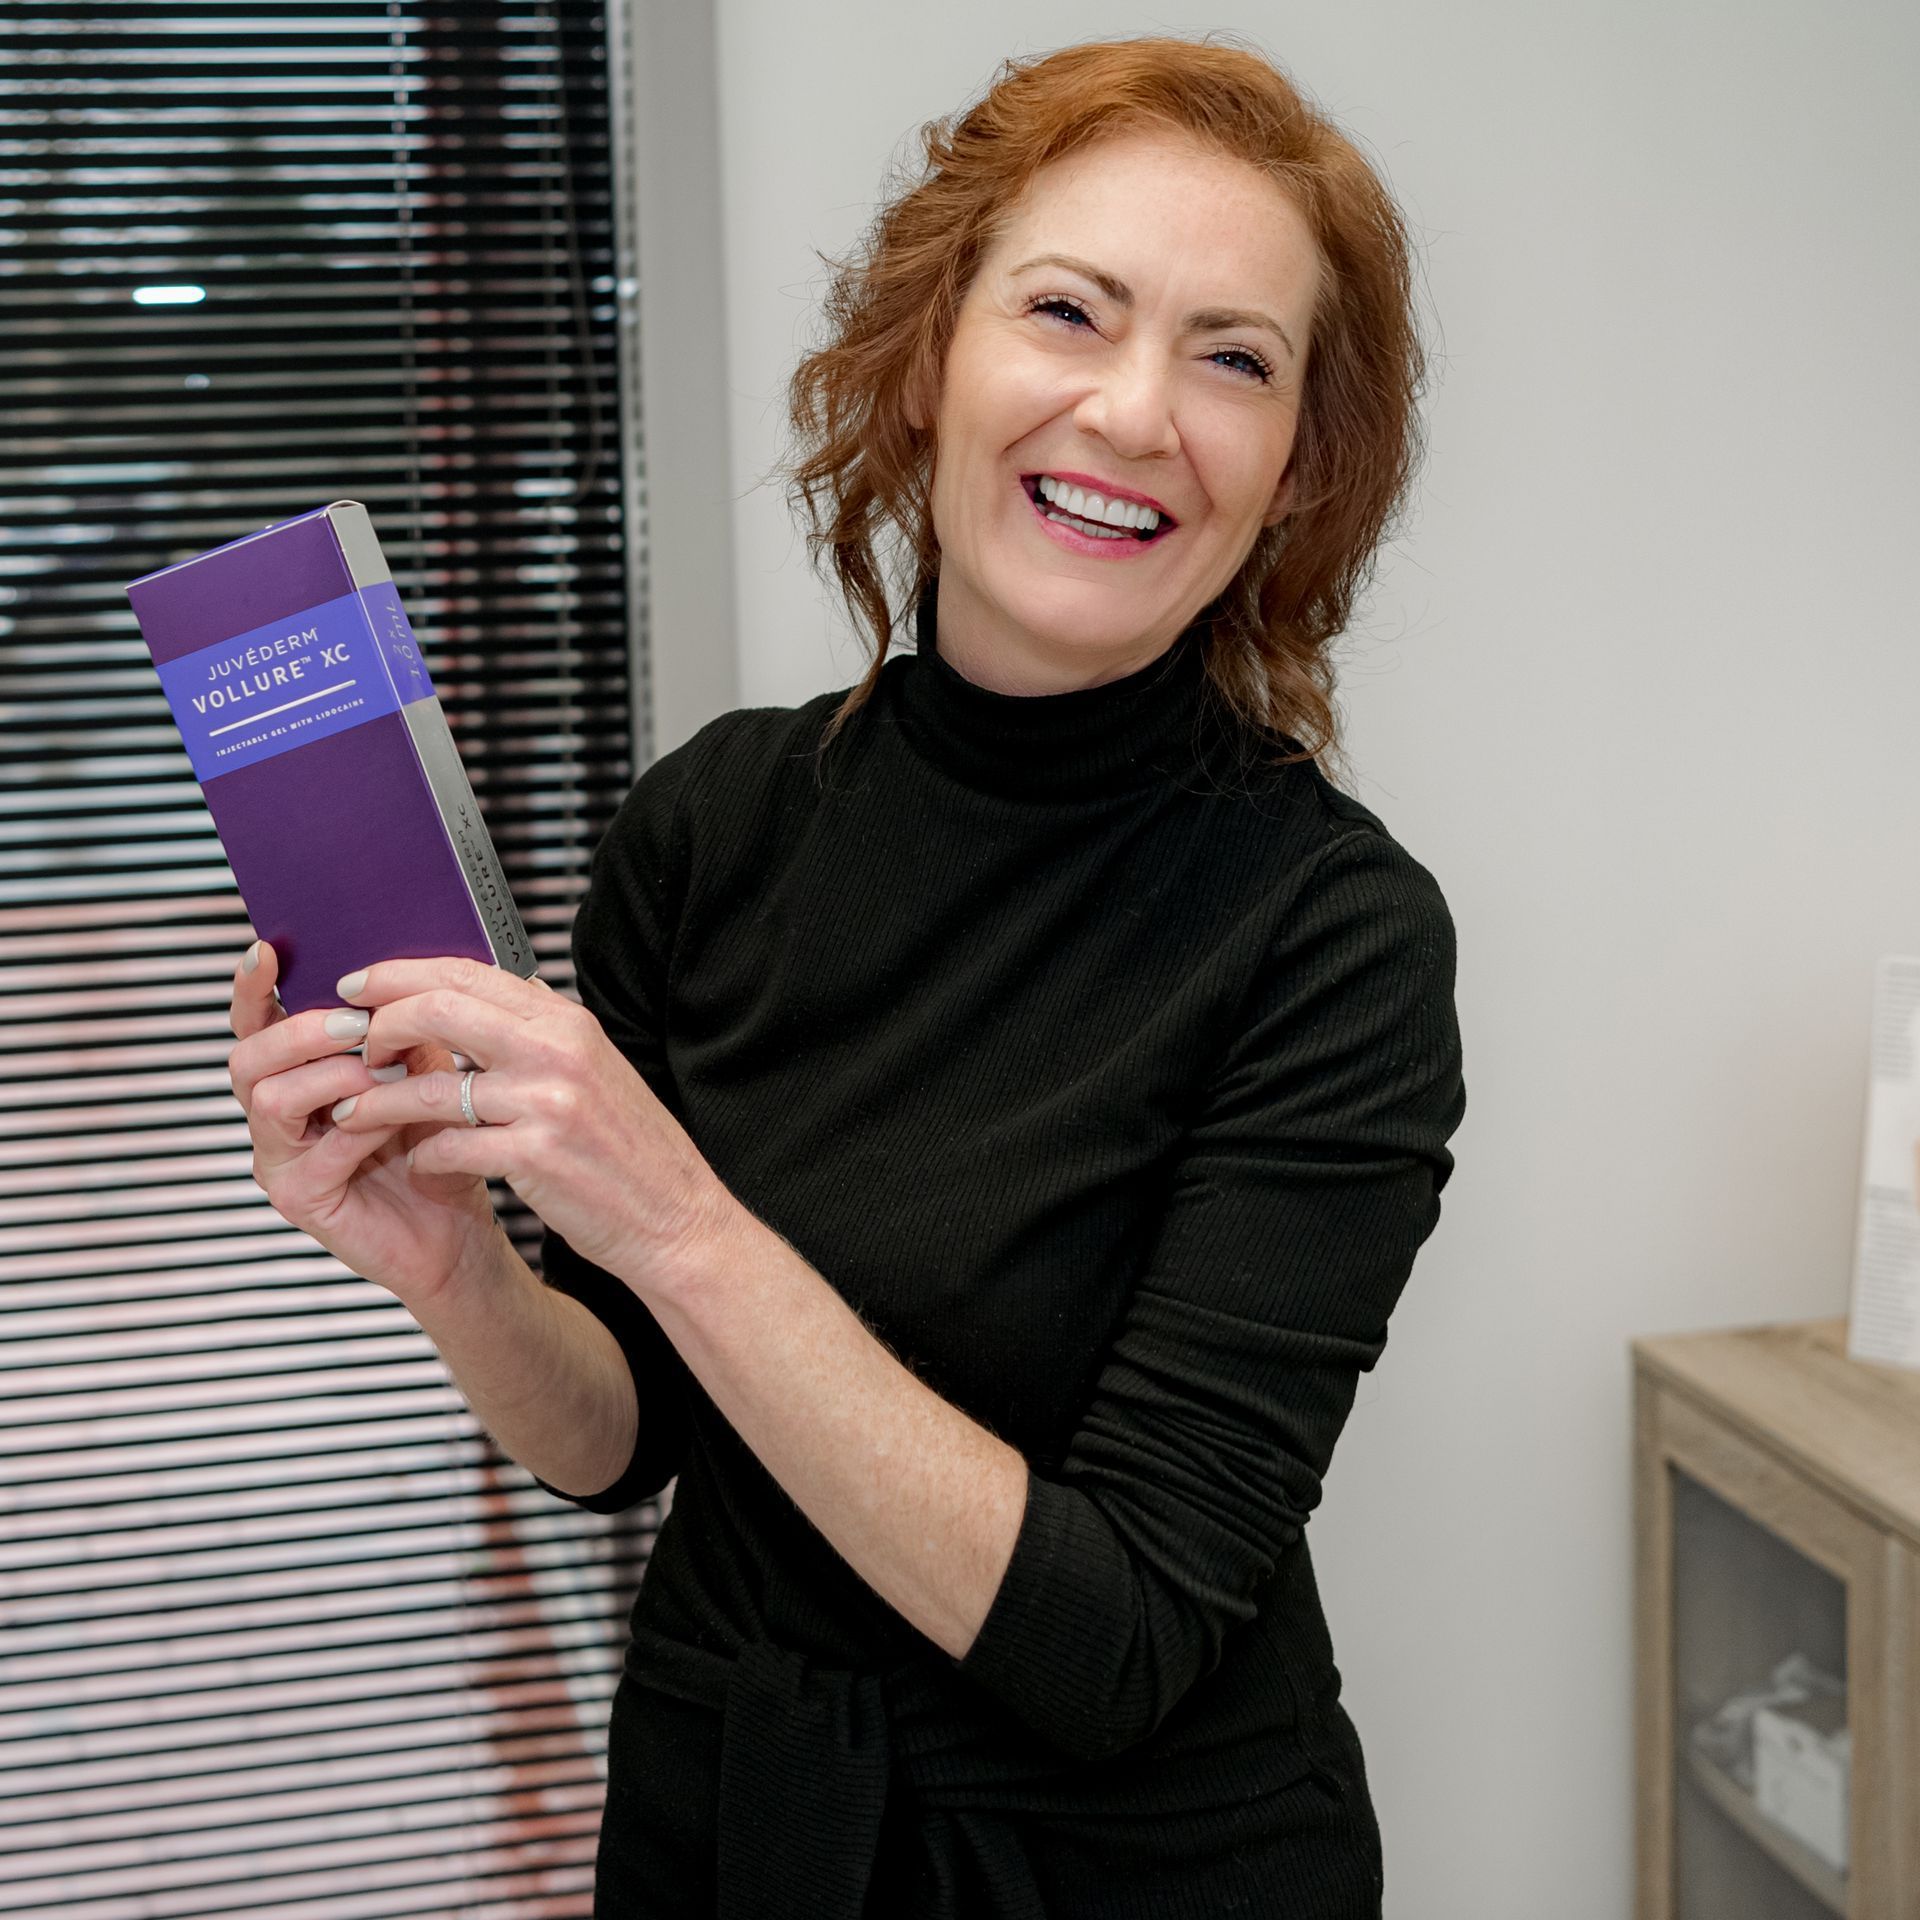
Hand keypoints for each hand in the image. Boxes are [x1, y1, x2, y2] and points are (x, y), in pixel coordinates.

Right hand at [227, 938, 502, 1311]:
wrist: (458, 1223)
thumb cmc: (437, 1142)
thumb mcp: (425, 1068)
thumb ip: (403, 1026)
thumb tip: (400, 968)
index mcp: (298, 1073)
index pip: (256, 1022)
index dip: (253, 987)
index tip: (266, 949)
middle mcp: (276, 1114)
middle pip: (248, 1057)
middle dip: (301, 1031)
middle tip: (355, 1024)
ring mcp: (280, 1158)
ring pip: (272, 1099)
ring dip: (334, 1076)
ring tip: (388, 1073)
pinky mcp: (300, 1198)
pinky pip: (316, 1151)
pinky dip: (360, 1127)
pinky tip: (395, 1120)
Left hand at [327, 953, 735, 1296]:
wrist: (676, 1219)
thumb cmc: (631, 1153)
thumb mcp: (594, 1072)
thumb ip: (538, 1036)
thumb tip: (476, 1002)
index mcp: (569, 1024)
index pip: (470, 974)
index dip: (403, 975)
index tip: (363, 987)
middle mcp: (559, 1051)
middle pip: (440, 1009)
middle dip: (380, 1023)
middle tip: (353, 1043)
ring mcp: (547, 1102)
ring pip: (432, 1083)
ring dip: (380, 1099)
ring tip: (353, 1110)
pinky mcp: (534, 1155)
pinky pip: (448, 1145)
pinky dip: (422, 1156)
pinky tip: (418, 1164)